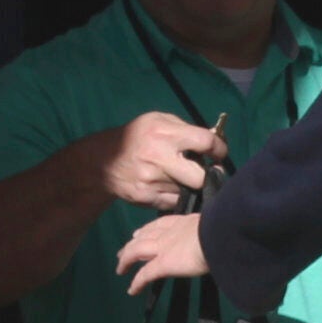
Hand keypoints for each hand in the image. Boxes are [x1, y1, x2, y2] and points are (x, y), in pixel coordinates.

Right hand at [97, 112, 226, 211]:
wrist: (102, 162)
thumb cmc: (137, 136)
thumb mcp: (158, 121)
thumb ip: (185, 129)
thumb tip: (213, 140)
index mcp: (164, 133)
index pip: (205, 142)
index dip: (218, 149)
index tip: (219, 152)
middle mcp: (159, 157)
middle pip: (200, 177)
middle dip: (207, 174)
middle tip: (207, 171)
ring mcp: (152, 180)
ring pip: (188, 190)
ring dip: (190, 185)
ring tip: (181, 176)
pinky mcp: (147, 197)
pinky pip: (174, 201)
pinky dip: (177, 195)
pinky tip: (169, 186)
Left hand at [115, 213, 211, 292]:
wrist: (220, 235)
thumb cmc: (224, 231)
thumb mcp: (218, 227)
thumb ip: (213, 232)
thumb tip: (220, 236)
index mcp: (183, 222)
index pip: (160, 224)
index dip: (148, 229)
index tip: (139, 233)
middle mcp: (169, 233)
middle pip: (144, 236)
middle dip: (132, 243)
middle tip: (123, 251)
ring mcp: (163, 248)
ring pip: (136, 251)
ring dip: (126, 259)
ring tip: (120, 268)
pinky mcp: (162, 264)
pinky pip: (145, 274)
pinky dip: (137, 283)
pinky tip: (131, 290)